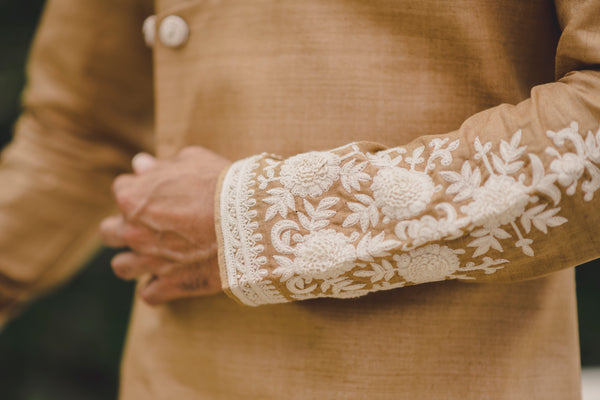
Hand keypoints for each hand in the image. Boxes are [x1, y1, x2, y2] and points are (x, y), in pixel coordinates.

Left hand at [99, 147, 230, 304]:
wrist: (250, 221)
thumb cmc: (223, 185)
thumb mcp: (193, 161)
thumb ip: (162, 165)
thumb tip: (141, 164)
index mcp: (133, 197)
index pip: (121, 190)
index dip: (140, 190)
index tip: (158, 192)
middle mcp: (133, 231)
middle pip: (109, 232)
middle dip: (123, 227)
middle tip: (148, 225)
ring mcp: (150, 261)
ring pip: (122, 267)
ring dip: (134, 261)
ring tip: (153, 256)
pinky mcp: (171, 285)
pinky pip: (149, 294)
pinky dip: (158, 287)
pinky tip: (171, 278)